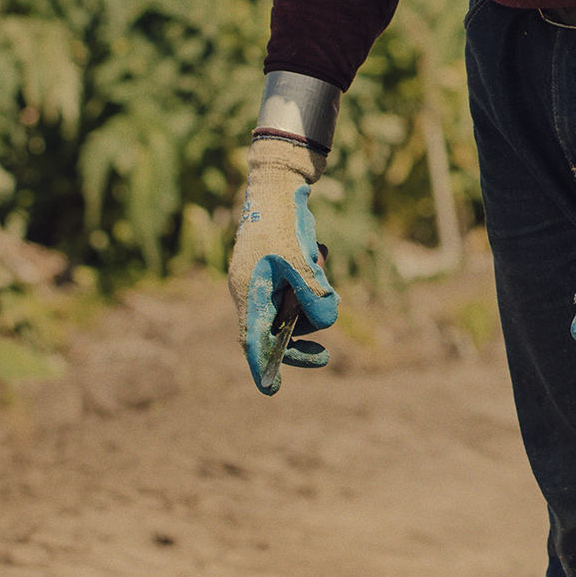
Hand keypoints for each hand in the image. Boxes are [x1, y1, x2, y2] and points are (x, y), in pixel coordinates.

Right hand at [228, 134, 338, 392]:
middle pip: (275, 332)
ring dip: (312, 303)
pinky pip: (301, 293)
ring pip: (294, 313)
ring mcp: (267, 284)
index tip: (272, 389)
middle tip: (325, 357)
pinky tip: (318, 256)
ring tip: (319, 267)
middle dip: (300, 342)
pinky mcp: (282, 274)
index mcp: (248, 291)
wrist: (281, 187)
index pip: (251, 338)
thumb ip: (313, 293)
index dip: (261, 365)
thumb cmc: (282, 221)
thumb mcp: (299, 258)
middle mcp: (254, 292)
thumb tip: (327, 322)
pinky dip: (314, 286)